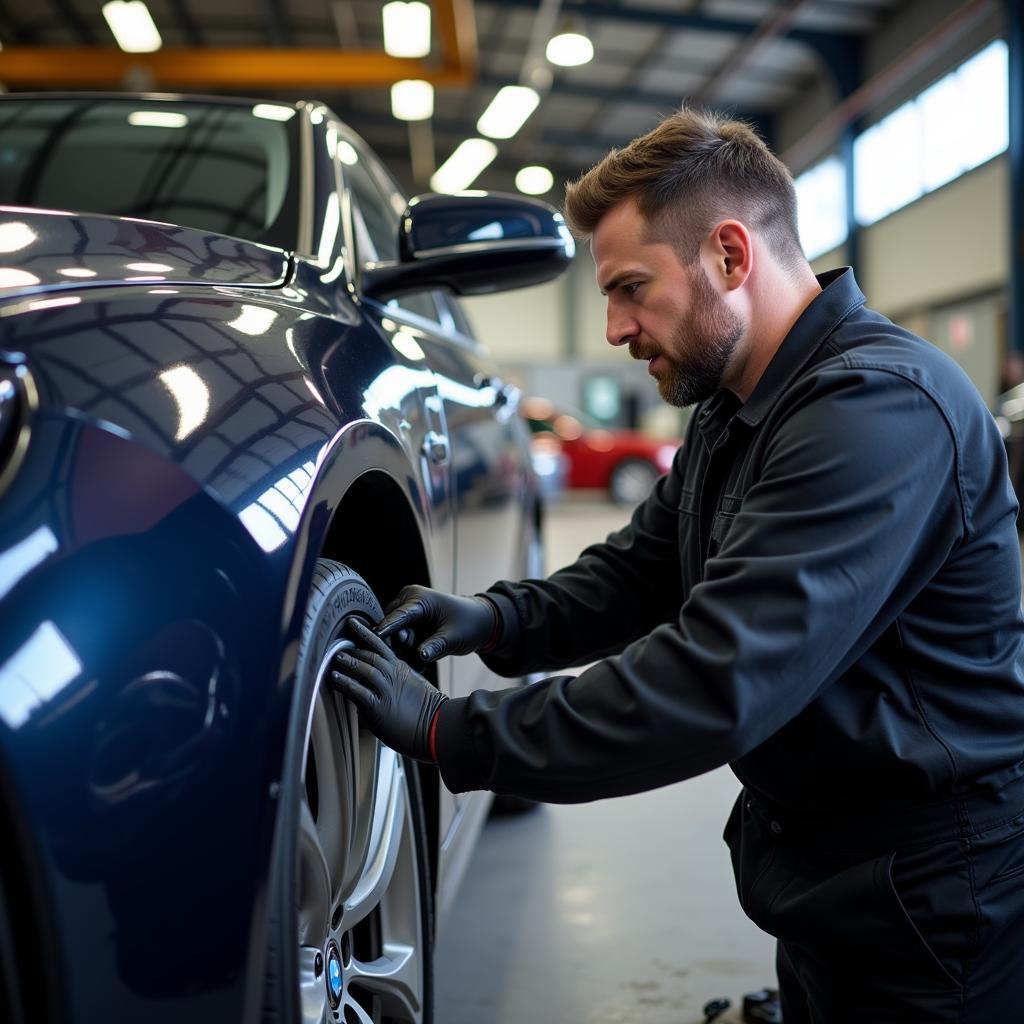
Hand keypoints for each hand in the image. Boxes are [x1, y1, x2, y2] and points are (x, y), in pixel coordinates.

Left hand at [331, 618, 447, 761]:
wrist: (437, 727)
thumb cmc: (425, 711)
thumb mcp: (413, 685)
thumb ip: (395, 678)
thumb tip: (378, 679)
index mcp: (400, 669)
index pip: (380, 645)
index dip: (365, 633)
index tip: (353, 622)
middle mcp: (393, 676)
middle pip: (371, 655)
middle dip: (353, 649)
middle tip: (337, 644)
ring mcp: (387, 691)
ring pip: (365, 670)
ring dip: (349, 663)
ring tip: (335, 657)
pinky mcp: (380, 708)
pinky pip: (360, 692)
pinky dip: (346, 684)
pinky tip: (336, 679)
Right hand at [376, 586, 496, 661]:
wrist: (478, 620)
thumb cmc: (469, 624)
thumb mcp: (454, 637)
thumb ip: (436, 646)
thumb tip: (419, 655)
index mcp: (418, 599)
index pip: (396, 617)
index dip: (384, 631)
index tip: (371, 642)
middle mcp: (408, 600)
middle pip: (390, 627)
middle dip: (400, 645)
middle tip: (416, 657)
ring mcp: (406, 610)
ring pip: (393, 635)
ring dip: (404, 649)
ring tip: (421, 658)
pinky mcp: (407, 620)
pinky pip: (400, 638)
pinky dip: (409, 649)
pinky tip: (421, 658)